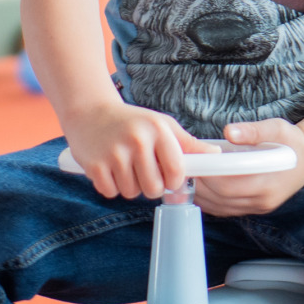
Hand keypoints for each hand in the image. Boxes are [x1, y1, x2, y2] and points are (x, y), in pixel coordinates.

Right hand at [64, 102, 218, 199]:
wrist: (88, 111)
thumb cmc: (131, 121)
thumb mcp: (161, 125)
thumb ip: (188, 143)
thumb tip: (215, 155)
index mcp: (158, 129)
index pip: (177, 173)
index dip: (173, 180)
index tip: (166, 175)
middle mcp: (138, 140)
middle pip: (154, 189)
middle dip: (149, 185)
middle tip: (141, 169)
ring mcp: (115, 153)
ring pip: (131, 193)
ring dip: (129, 185)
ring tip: (123, 164)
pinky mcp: (95, 165)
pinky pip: (111, 192)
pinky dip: (110, 186)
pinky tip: (108, 167)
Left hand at [194, 118, 303, 216]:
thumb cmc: (292, 140)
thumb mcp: (277, 127)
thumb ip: (253, 131)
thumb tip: (229, 131)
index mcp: (268, 182)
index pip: (227, 185)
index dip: (206, 176)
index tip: (190, 162)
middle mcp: (263, 200)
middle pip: (220, 198)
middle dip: (198, 184)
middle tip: (181, 167)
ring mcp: (259, 207)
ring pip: (221, 208)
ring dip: (200, 194)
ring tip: (184, 176)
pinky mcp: (255, 208)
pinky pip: (226, 209)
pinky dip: (209, 200)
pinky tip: (198, 186)